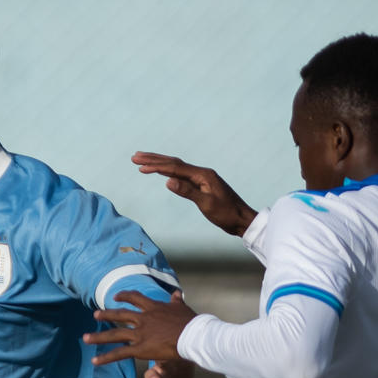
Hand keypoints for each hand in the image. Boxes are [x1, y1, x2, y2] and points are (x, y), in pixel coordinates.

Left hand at [85, 290, 197, 367]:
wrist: (192, 335)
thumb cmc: (191, 323)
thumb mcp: (182, 308)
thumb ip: (176, 301)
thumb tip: (176, 292)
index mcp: (153, 308)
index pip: (136, 299)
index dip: (124, 297)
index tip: (115, 297)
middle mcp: (143, 319)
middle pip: (120, 315)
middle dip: (107, 314)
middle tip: (95, 315)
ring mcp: (140, 333)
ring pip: (115, 334)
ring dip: (99, 336)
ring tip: (85, 338)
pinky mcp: (140, 348)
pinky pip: (119, 353)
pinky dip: (106, 357)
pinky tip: (94, 361)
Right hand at [131, 153, 256, 236]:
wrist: (242, 219)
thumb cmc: (226, 214)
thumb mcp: (206, 204)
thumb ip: (188, 192)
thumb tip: (168, 181)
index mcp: (202, 175)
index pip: (174, 168)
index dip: (156, 166)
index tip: (140, 166)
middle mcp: (202, 173)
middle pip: (174, 163)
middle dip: (153, 159)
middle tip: (135, 157)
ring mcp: (202, 178)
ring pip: (177, 167)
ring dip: (160, 163)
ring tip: (143, 161)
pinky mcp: (202, 185)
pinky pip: (182, 174)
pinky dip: (169, 171)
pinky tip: (163, 172)